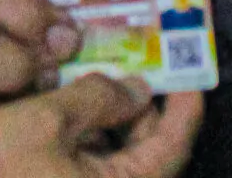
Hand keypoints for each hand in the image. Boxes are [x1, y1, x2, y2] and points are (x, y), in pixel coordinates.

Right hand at [0, 77, 203, 177]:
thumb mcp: (42, 120)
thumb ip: (96, 98)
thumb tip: (134, 88)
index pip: (174, 147)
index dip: (184, 104)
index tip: (189, 74)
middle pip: (145, 158)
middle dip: (137, 110)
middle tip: (129, 65)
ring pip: (113, 169)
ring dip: (106, 127)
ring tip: (88, 82)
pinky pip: (83, 177)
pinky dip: (81, 148)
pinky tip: (60, 116)